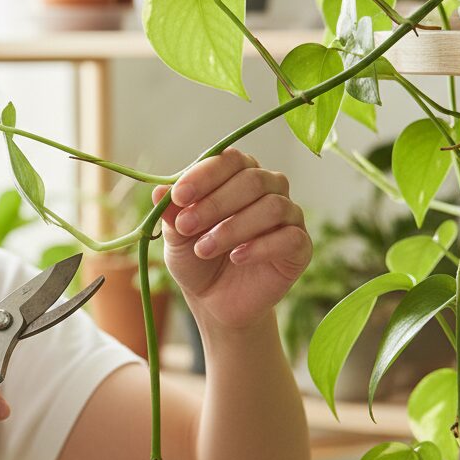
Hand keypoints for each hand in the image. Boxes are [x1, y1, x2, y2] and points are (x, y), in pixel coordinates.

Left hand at [152, 148, 312, 331]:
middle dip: (214, 203)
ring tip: (203, 249)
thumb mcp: (176, 236)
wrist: (214, 300)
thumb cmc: (196, 258)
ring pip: (272, 207)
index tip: (178, 196)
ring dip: (232, 228)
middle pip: (252, 180)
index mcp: (238, 174)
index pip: (229, 159)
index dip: (204, 175)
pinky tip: (237, 257)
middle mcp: (269, 188)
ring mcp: (289, 216)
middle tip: (186, 226)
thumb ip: (172, 213)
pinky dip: (261, 246)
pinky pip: (290, 237)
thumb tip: (159, 191)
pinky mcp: (300, 247)